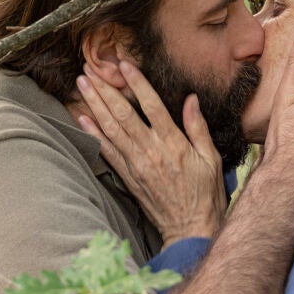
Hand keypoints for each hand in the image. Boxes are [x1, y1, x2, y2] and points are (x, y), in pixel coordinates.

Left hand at [69, 61, 225, 246]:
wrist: (190, 228)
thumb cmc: (205, 194)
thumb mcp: (211, 159)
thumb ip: (198, 128)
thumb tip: (191, 100)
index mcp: (174, 144)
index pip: (152, 106)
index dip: (137, 83)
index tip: (124, 65)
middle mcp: (151, 152)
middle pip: (123, 115)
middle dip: (105, 90)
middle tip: (89, 70)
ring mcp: (136, 165)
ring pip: (111, 130)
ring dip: (94, 105)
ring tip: (82, 85)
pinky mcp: (128, 178)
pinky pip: (107, 152)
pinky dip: (93, 134)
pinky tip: (82, 119)